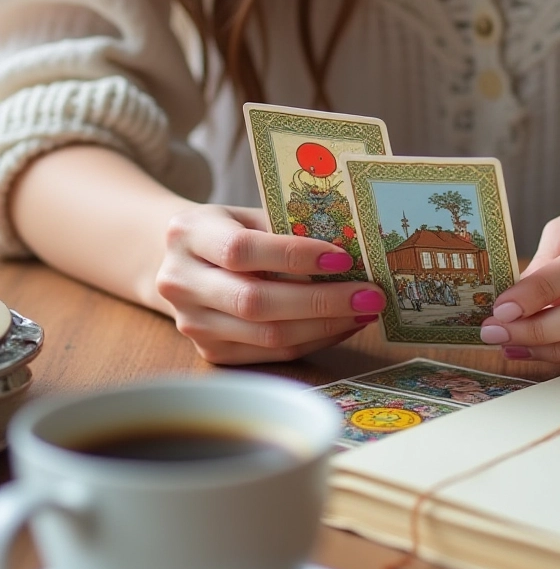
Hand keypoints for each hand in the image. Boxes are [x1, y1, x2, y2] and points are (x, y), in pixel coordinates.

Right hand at [156, 203, 385, 364]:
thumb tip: (354, 250)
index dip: (294, 256)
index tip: (344, 257)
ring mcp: (192, 323)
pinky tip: (341, 325)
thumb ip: (288, 229)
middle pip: (255, 302)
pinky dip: (312, 340)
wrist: (180, 260)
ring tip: (364, 311)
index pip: (241, 250)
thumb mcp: (248, 215)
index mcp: (189, 234)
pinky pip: (270, 353)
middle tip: (370, 295)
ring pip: (266, 335)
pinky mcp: (209, 352)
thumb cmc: (229, 230)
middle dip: (321, 301)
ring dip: (324, 326)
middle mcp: (181, 282)